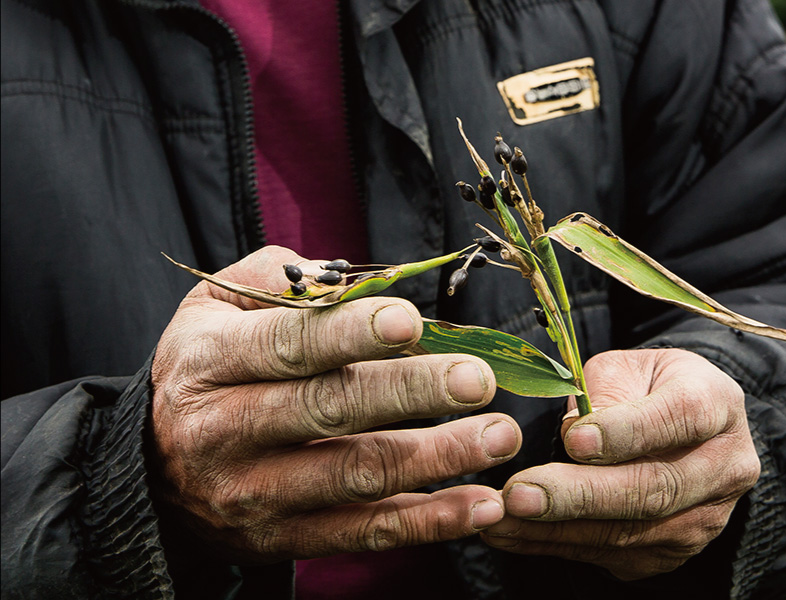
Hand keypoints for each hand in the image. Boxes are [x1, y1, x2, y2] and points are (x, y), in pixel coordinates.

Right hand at [149, 246, 520, 562]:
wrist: (154, 469)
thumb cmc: (211, 369)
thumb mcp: (216, 309)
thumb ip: (281, 282)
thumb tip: (346, 277)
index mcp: (208, 363)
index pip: (285, 346)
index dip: (349, 333)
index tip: (411, 322)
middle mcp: (224, 432)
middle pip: (329, 409)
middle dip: (410, 393)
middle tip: (478, 379)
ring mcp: (255, 494)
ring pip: (356, 475)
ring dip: (436, 458)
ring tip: (500, 435)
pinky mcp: (283, 540)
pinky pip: (365, 533)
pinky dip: (429, 522)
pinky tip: (481, 504)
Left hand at [480, 349, 759, 579]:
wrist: (684, 428)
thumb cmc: (648, 388)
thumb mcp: (627, 367)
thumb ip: (602, 391)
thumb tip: (576, 431)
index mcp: (717, 404)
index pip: (679, 418)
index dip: (627, 432)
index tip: (573, 439)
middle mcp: (725, 466)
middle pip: (656, 488)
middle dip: (581, 495)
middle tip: (520, 493)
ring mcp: (706, 517)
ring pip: (633, 532)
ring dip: (559, 529)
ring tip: (500, 517)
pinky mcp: (675, 551)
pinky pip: (614, 555)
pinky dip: (557, 546)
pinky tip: (514, 533)